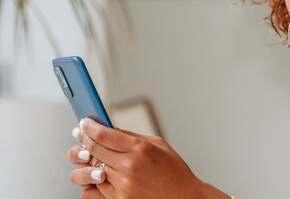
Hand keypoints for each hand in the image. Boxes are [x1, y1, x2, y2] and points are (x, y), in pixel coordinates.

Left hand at [69, 118, 228, 198]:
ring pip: (92, 169)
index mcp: (140, 148)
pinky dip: (93, 180)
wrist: (184, 197)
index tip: (84, 122)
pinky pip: (95, 188)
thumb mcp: (158, 145)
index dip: (90, 127)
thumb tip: (110, 129)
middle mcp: (129, 166)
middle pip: (94, 149)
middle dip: (84, 139)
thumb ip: (132, 136)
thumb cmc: (174, 171)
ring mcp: (123, 185)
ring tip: (88, 154)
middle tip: (80, 133)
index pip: (104, 134)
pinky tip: (96, 173)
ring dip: (87, 160)